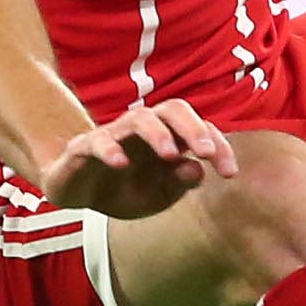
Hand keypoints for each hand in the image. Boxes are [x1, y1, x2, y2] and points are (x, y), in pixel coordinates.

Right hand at [37, 98, 236, 217]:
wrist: (77, 193)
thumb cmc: (123, 190)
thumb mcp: (157, 196)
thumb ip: (178, 184)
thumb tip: (197, 170)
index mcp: (168, 139)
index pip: (200, 131)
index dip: (219, 147)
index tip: (229, 173)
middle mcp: (144, 130)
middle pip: (173, 109)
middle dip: (193, 128)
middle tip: (205, 153)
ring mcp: (114, 135)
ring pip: (140, 118)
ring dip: (158, 134)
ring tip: (170, 155)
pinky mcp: (83, 147)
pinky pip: (98, 140)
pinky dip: (110, 149)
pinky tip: (121, 164)